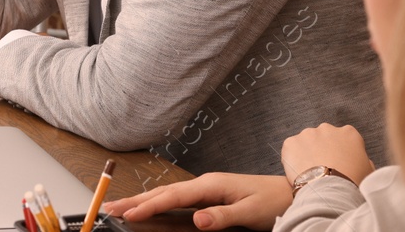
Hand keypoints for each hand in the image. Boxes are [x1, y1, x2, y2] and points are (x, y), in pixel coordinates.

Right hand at [101, 172, 292, 230]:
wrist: (294, 191)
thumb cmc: (274, 202)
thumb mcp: (250, 212)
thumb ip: (221, 216)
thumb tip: (196, 220)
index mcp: (211, 184)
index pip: (172, 196)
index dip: (148, 205)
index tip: (128, 213)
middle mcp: (205, 183)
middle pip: (163, 192)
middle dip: (135, 200)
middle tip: (110, 207)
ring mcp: (206, 188)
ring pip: (168, 194)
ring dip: (144, 200)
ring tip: (122, 206)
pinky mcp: (210, 194)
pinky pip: (178, 198)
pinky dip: (159, 201)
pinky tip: (151, 205)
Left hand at [280, 123, 375, 184]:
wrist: (329, 191)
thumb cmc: (352, 183)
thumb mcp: (368, 172)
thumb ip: (364, 160)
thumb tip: (362, 160)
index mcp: (349, 134)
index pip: (345, 138)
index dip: (341, 151)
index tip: (339, 163)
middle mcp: (327, 129)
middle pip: (324, 138)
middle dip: (323, 150)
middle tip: (324, 169)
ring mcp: (307, 134)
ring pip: (306, 142)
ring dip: (307, 154)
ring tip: (311, 173)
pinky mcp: (291, 142)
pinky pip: (291, 149)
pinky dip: (293, 159)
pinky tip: (299, 172)